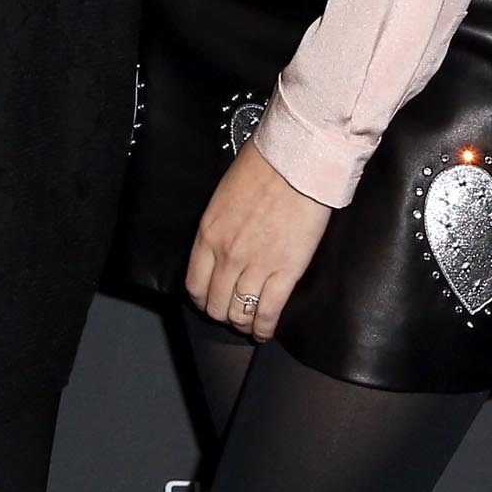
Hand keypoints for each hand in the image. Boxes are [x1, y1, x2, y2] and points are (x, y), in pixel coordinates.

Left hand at [185, 140, 332, 340]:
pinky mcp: (285, 271)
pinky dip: (264, 328)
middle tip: (232, 313)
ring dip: (243, 323)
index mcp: (208, 233)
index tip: (210, 300)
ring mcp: (255, 265)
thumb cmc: (264, 166)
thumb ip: (219, 224)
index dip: (202, 299)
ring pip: (240, 312)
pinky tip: (265, 331)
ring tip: (249, 324)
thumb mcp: (224, 195)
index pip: (195, 283)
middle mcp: (227, 255)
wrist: (296, 160)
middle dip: (222, 313)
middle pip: (216, 303)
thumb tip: (222, 240)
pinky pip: (268, 312)